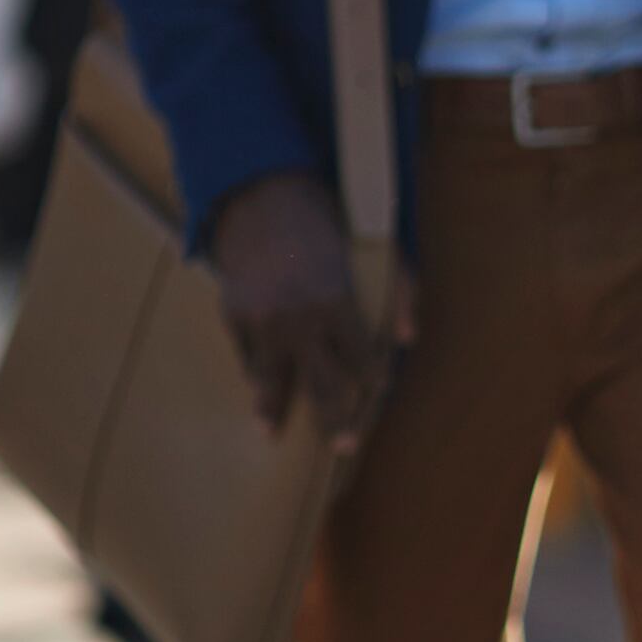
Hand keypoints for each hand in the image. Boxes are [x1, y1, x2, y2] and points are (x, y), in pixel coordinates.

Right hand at [211, 171, 386, 443]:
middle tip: (341, 448)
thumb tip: (409, 340)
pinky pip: (245, 352)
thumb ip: (401, 291)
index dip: (373, 379)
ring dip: (271, 407)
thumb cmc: (325, 221)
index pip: (362, 359)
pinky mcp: (232, 311)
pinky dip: (252, 369)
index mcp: (335, 302)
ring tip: (270, 432)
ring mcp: (260, 318)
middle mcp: (297, 317)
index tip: (378, 391)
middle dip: (333, 420)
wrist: (260, 194)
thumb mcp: (375, 246)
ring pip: (270, 376)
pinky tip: (256, 388)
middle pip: (320, 383)